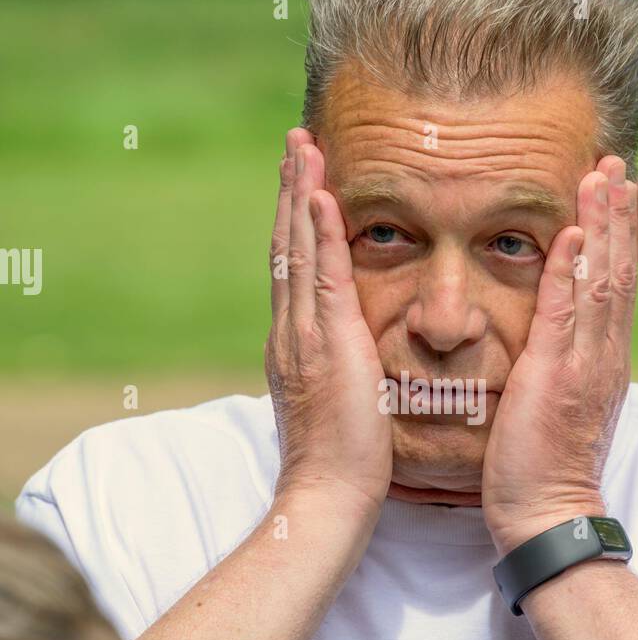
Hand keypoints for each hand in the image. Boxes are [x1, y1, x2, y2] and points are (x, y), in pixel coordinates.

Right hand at [265, 128, 392, 521]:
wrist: (328, 497)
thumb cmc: (342, 464)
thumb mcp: (339, 404)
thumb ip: (339, 371)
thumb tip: (349, 356)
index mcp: (295, 345)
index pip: (294, 270)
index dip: (297, 222)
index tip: (302, 182)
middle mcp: (291, 332)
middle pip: (287, 246)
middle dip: (291, 190)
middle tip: (297, 142)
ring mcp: (304, 335)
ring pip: (298, 249)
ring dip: (301, 193)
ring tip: (304, 146)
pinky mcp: (327, 343)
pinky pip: (322, 275)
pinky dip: (318, 232)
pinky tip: (320, 193)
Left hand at [481, 156, 637, 556]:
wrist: (549, 514)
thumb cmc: (545, 466)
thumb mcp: (562, 404)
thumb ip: (565, 364)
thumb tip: (561, 338)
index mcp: (604, 359)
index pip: (621, 284)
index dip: (628, 235)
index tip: (634, 190)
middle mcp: (604, 354)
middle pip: (621, 270)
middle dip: (621, 214)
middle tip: (620, 162)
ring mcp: (584, 363)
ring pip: (602, 280)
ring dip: (602, 225)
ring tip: (603, 176)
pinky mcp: (556, 376)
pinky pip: (565, 313)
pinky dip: (570, 271)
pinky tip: (571, 233)